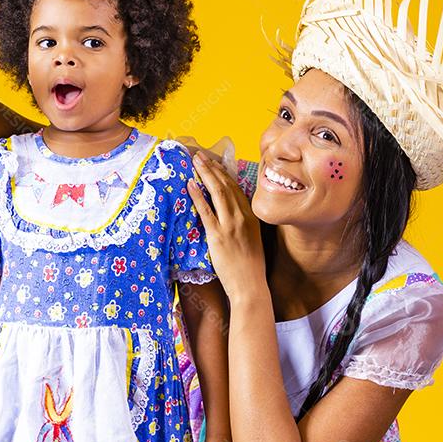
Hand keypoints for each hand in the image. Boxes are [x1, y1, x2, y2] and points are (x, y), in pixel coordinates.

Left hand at [186, 153, 266, 300]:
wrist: (250, 286)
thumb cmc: (250, 267)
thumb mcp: (252, 240)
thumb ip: (243, 224)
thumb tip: (230, 215)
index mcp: (252, 217)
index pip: (237, 189)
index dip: (224, 174)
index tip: (215, 163)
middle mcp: (243, 217)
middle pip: (226, 186)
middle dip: (213, 168)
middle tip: (201, 155)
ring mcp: (231, 225)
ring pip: (217, 193)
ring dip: (205, 174)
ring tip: (195, 161)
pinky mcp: (218, 236)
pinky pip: (206, 211)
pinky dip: (197, 195)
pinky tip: (190, 184)